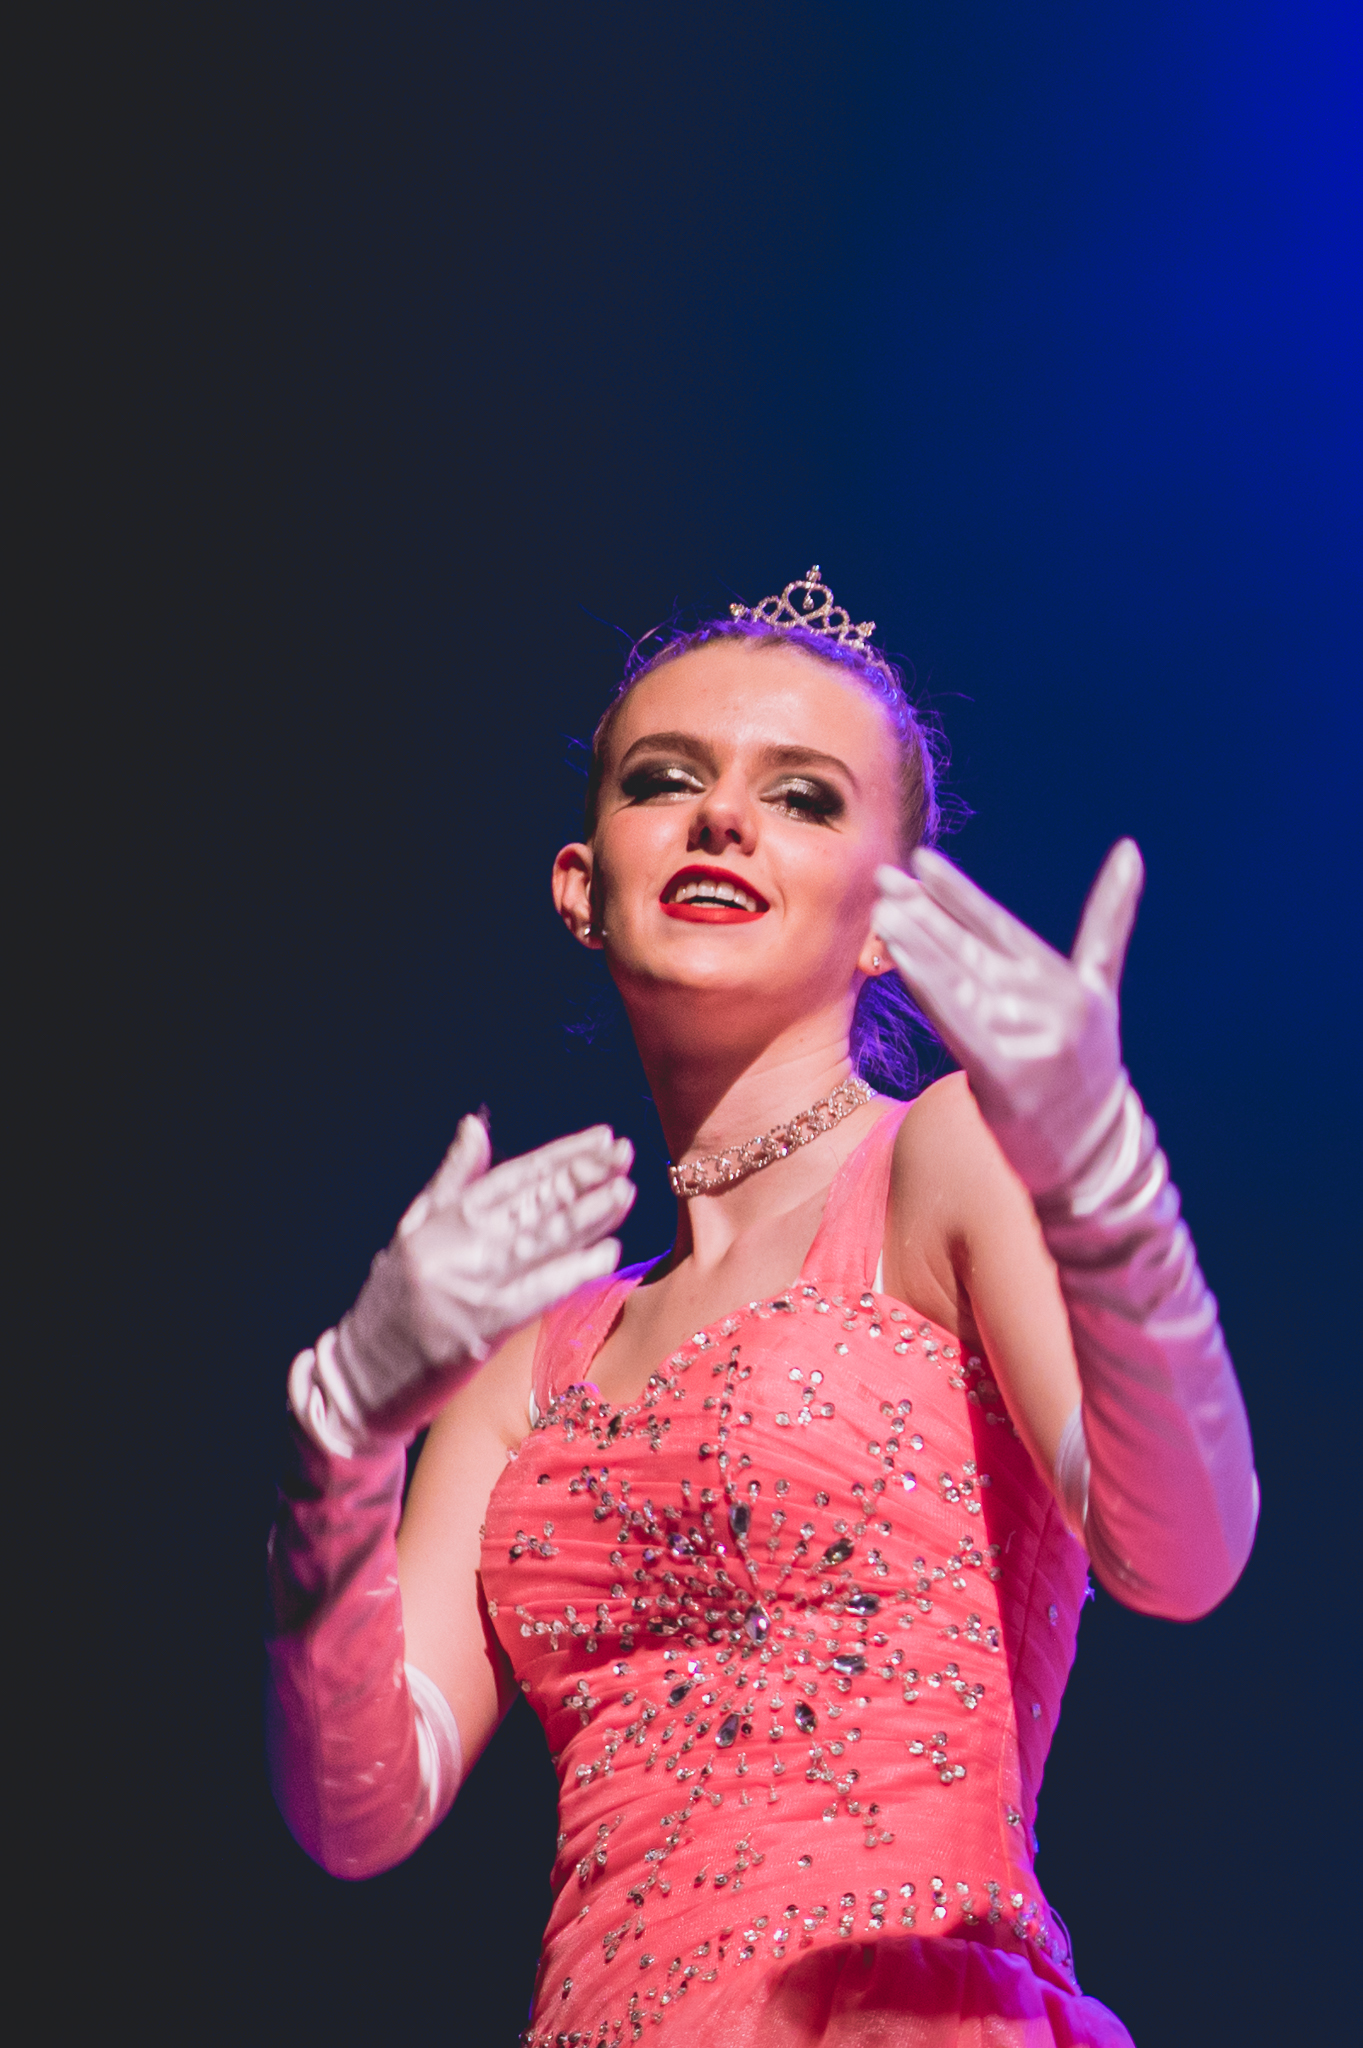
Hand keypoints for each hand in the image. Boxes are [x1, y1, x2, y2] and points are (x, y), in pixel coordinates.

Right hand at [295, 1118, 635, 1447]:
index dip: (559, 1156)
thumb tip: (475, 1126)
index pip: (511, 1178)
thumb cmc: (391, 1307)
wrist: (357, 1381)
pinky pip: (534, 1294)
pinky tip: (606, 1256)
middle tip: (625, 1154)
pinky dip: (571, 1274)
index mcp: (441, 1221)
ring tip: (625, 1192)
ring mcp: (466, 1288)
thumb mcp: (413, 1233)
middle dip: (582, 1177)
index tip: (602, 1139)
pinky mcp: (478, 1331)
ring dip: (586, 1217)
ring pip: (537, 1243)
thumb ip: (451, 1181)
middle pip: (529, 1205)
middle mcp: (454, 1247)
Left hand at [873, 841, 1144, 1195]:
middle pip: (973, 947)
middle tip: (883, 877)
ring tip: (883, 910)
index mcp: (1064, 980)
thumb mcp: (1097, 994)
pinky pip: (957, 1019)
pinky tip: (900, 957)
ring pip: (960, 979)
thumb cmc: (1083, 1070)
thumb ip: (1107, 924)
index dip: (959, 893)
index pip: (1000, 926)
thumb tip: (1131, 850)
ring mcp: (1032, 1038)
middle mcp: (1050, 1002)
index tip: (921, 861)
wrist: (1093, 1156)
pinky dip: (927, 984)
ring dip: (918, 942)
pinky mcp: (1008, 1074)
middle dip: (924, 910)